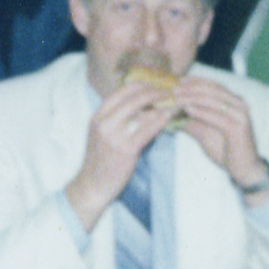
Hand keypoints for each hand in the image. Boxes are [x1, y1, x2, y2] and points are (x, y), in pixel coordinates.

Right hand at [65, 79, 176, 229]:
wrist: (93, 185)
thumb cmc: (101, 159)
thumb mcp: (103, 133)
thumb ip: (118, 117)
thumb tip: (143, 102)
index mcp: (98, 115)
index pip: (123, 90)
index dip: (143, 84)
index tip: (157, 84)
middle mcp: (104, 122)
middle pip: (134, 96)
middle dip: (155, 90)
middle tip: (170, 90)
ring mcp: (114, 135)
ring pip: (143, 111)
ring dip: (162, 104)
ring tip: (176, 101)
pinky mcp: (126, 149)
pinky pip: (148, 129)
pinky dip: (161, 120)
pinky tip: (170, 116)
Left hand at [174, 76, 264, 191]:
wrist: (244, 169)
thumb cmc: (226, 150)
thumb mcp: (205, 132)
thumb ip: (192, 121)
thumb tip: (173, 113)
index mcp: (234, 101)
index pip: (213, 85)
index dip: (194, 81)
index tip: (177, 80)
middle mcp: (240, 103)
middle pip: (212, 89)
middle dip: (190, 88)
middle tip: (173, 88)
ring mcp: (240, 114)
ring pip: (213, 100)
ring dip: (192, 97)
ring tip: (176, 98)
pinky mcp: (238, 127)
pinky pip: (216, 116)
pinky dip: (201, 111)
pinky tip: (187, 110)